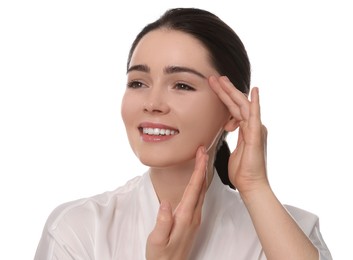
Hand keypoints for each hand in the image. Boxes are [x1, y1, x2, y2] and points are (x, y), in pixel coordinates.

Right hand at [146, 146, 207, 259]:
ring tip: (201, 160)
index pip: (194, 188)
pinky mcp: (192, 221)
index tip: (201, 155)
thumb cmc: (162, 256)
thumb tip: (166, 203)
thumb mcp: (157, 241)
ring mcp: (194, 218)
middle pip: (201, 186)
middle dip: (203, 167)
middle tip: (202, 150)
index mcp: (185, 217)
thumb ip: (162, 222)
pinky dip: (199, 184)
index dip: (199, 170)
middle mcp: (193, 216)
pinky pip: (198, 198)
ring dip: (202, 174)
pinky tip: (197, 180)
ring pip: (201, 191)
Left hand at [209, 76, 267, 195]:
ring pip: (242, 105)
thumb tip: (228, 129)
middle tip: (215, 78)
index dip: (224, 97)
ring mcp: (255, 129)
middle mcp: (252, 127)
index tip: (215, 87)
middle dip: (225, 90)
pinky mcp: (256, 135)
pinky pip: (255, 116)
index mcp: (246, 130)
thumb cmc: (242, 171)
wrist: (250, 184)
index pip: (233, 109)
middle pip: (237, 104)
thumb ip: (233, 137)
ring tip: (221, 80)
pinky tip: (254, 91)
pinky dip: (255, 103)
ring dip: (231, 92)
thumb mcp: (234, 150)